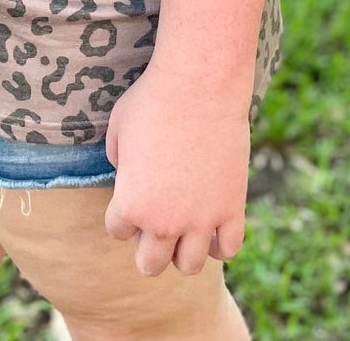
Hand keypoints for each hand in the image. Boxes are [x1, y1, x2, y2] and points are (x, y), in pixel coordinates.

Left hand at [102, 57, 251, 275]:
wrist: (199, 84)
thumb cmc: (152, 100)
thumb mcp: (117, 129)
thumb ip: (119, 164)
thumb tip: (128, 176)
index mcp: (131, 204)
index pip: (117, 232)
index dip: (121, 212)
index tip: (130, 192)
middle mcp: (164, 221)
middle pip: (149, 264)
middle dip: (147, 246)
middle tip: (154, 218)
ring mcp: (201, 219)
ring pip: (189, 266)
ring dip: (183, 250)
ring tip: (183, 225)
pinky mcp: (232, 208)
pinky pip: (228, 249)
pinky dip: (219, 243)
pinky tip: (212, 223)